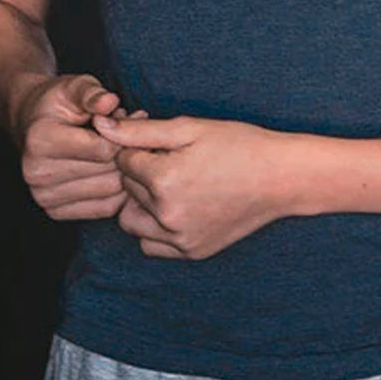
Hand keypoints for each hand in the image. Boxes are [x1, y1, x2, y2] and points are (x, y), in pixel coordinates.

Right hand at [16, 73, 138, 220]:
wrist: (32, 122)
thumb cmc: (60, 103)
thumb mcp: (76, 86)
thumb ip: (93, 93)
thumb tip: (110, 102)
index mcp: (40, 140)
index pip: (103, 149)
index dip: (124, 133)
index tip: (127, 117)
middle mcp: (36, 173)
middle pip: (107, 173)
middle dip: (126, 152)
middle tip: (129, 134)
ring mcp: (44, 196)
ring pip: (110, 192)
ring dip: (124, 171)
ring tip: (118, 148)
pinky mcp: (55, 211)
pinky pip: (105, 208)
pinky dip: (118, 191)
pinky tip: (114, 169)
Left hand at [93, 114, 293, 258]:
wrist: (280, 177)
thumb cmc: (237, 144)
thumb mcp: (189, 128)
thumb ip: (140, 130)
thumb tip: (101, 126)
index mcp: (163, 179)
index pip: (123, 160)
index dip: (140, 144)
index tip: (163, 140)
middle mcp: (166, 215)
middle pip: (127, 189)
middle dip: (141, 171)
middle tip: (172, 157)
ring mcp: (179, 238)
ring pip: (132, 221)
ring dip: (141, 202)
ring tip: (171, 183)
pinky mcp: (191, 252)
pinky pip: (151, 244)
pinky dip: (155, 227)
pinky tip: (177, 206)